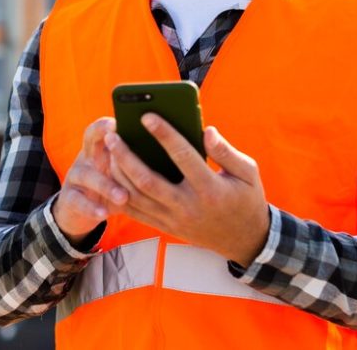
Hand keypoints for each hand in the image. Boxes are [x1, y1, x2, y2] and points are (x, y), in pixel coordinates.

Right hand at [52, 117, 128, 245]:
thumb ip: (139, 160)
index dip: (108, 123)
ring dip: (106, 185)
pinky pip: (78, 201)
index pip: (102, 126)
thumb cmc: (113, 184)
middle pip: (90, 139)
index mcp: (101, 145)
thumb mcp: (122, 171)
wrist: (80, 209)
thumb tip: (170, 151)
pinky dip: (91, 208)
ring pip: (87, 175)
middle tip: (117, 144)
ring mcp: (76, 176)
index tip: (120, 122)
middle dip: (103, 139)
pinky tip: (103, 214)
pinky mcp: (69, 197)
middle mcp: (87, 156)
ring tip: (123, 195)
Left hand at [105, 113, 269, 266]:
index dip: (164, 134)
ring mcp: (174, 220)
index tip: (147, 116)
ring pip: (136, 196)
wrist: (244, 240)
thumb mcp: (248, 173)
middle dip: (126, 155)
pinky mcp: (165, 227)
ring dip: (118, 172)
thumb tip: (206, 131)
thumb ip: (226, 151)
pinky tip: (111, 173)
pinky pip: (135, 212)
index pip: (183, 157)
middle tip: (112, 134)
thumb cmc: (246, 199)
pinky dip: (119, 193)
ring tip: (109, 149)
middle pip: (147, 180)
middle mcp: (188, 206)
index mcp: (210, 189)